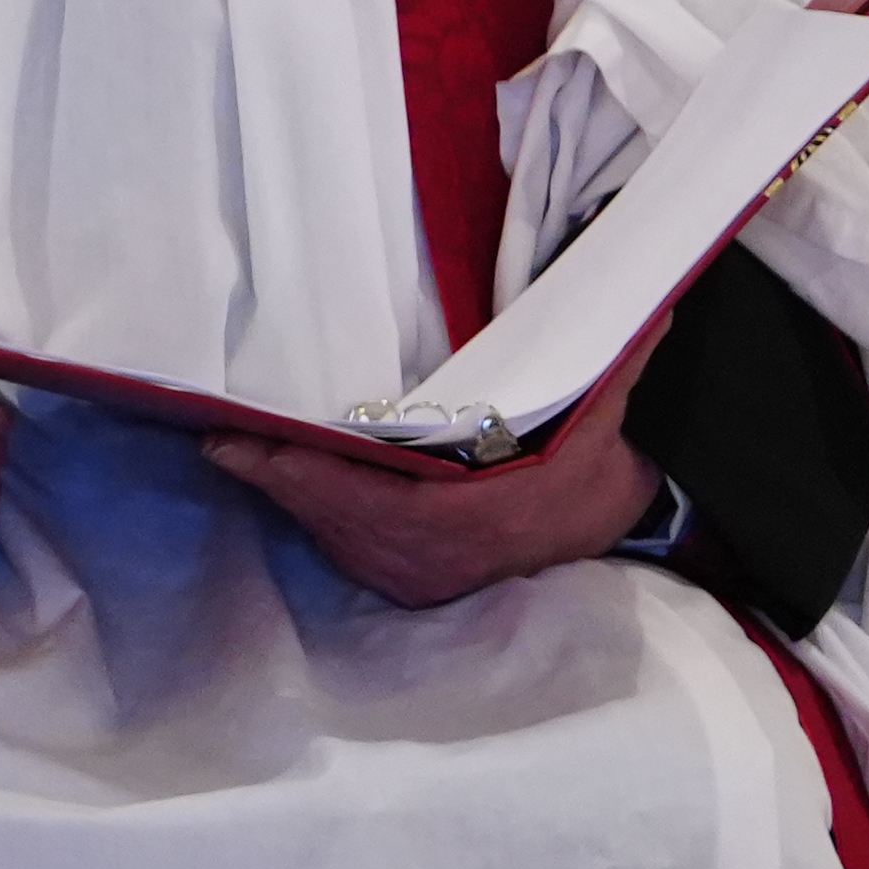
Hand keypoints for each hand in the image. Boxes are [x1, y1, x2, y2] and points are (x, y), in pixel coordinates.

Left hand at [203, 337, 660, 609]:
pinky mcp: (400, 580)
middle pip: (331, 509)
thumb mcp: (597, 413)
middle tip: (219, 432)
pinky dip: (307, 508)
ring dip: (283, 488)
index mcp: (469, 517)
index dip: (300, 472)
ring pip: (328, 528)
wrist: (599, 537)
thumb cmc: (585, 470)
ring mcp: (411, 573)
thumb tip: (649, 288)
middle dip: (274, 469)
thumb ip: (609, 353)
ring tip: (231, 443)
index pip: (366, 498)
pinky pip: (338, 542)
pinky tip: (270, 472)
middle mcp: (431, 555)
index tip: (241, 441)